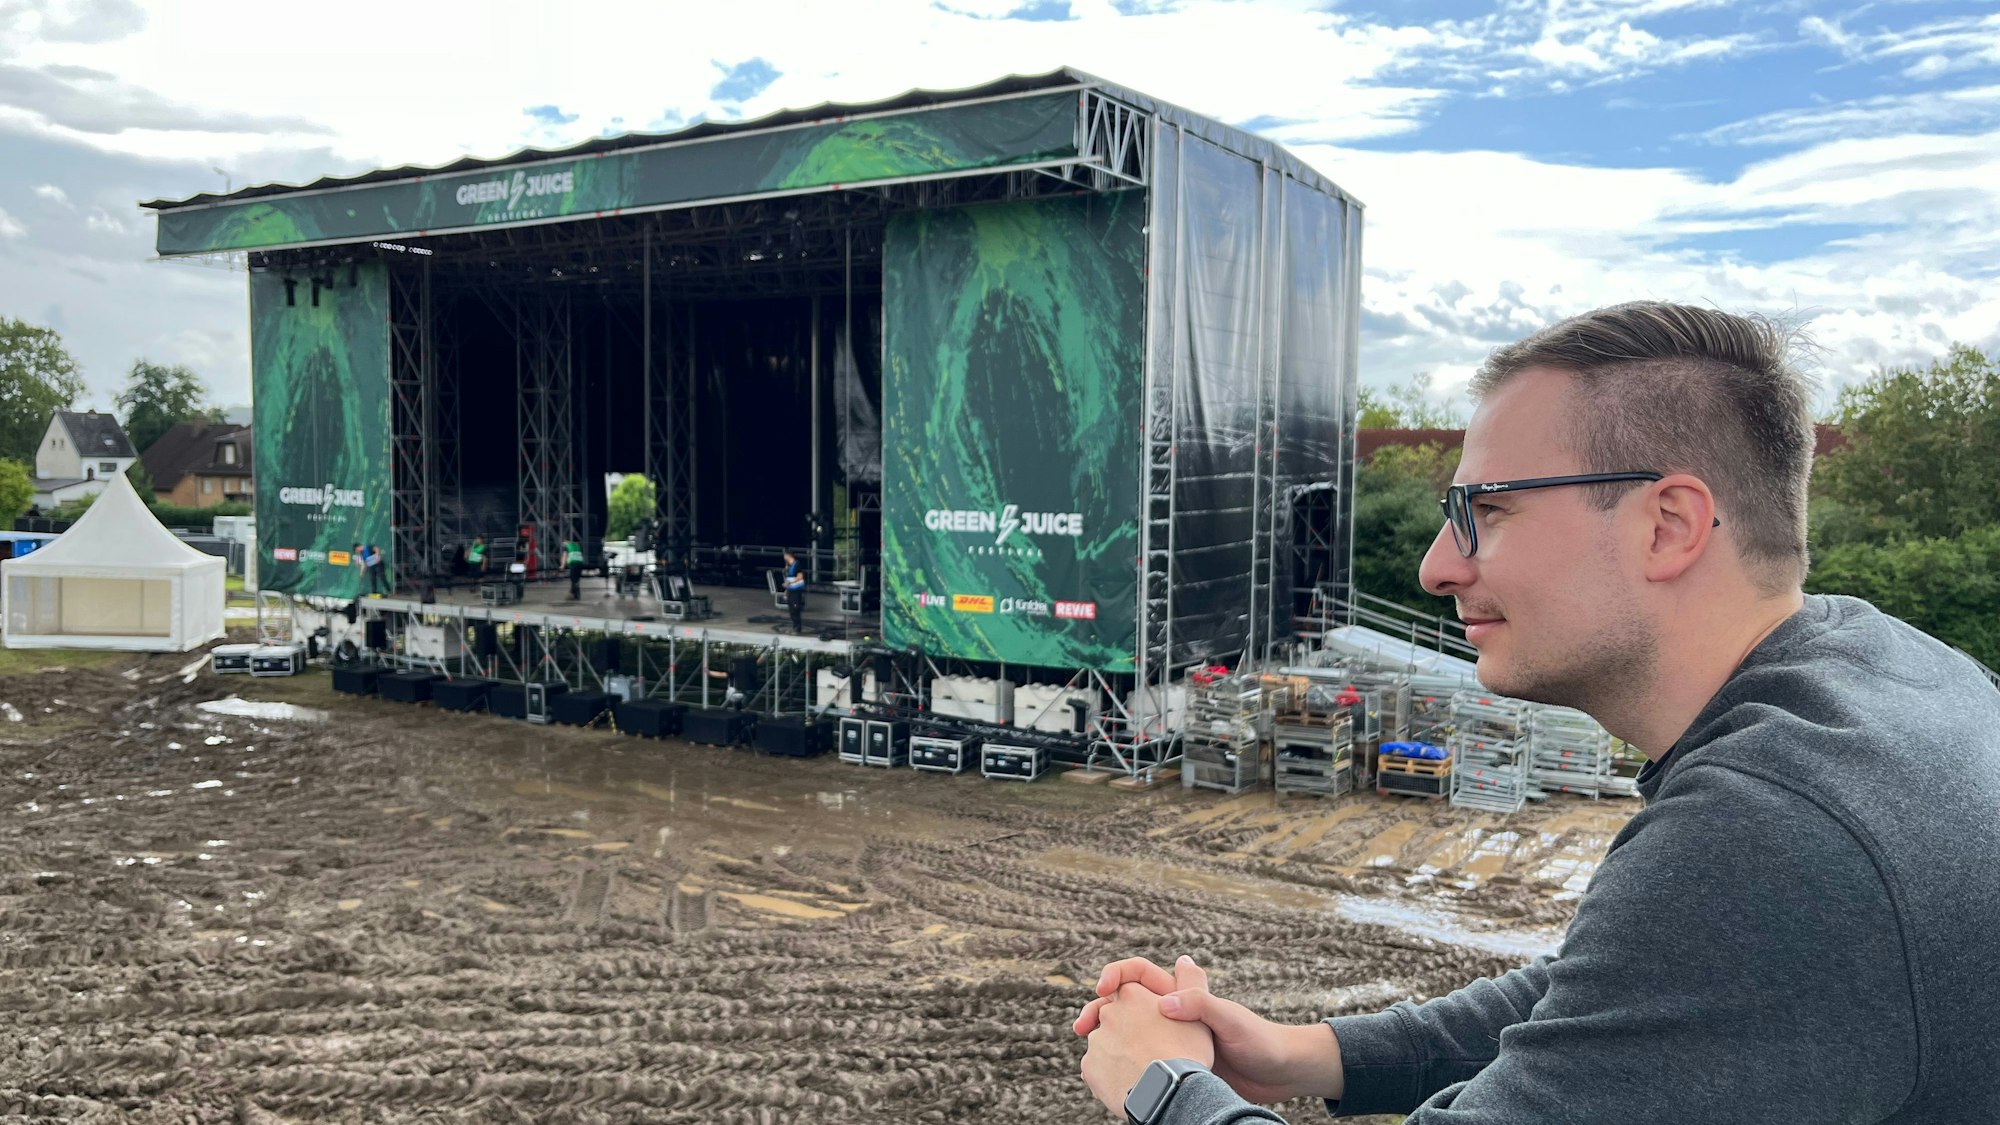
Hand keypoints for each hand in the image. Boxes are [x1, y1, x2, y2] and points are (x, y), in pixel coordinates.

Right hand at [1074, 956, 1340, 1104]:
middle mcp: (1172, 1014)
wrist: (1280, 1076)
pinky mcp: (1175, 1067)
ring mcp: (1171, 1041)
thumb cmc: (1260, 1041)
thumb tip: (1164, 1002)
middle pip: (1123, 1003)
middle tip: (1082, 1027)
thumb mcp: (1231, 1019)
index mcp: (1182, 994)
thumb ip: (1200, 1005)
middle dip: (1098, 1010)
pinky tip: (1110, 1078)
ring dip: (1104, 1039)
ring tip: (1088, 1054)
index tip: (1103, 990)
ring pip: (1127, 1034)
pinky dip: (1121, 1065)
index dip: (1116, 975)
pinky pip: (1140, 1062)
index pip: (1138, 973)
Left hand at [1080, 981, 1214, 1116]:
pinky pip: (1095, 1069)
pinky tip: (1126, 1085)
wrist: (1169, 1094)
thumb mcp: (1199, 1012)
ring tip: (1139, 1071)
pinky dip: (1107, 1075)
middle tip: (1143, 1048)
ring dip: (1116, 1053)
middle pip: (1112, 1017)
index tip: (1136, 1013)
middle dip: (1123, 1029)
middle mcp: (1109, 1014)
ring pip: (1104, 1045)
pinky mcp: (1089, 1068)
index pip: (1124, 988)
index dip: (1132, 1001)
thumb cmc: (1187, 1053)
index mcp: (1132, 996)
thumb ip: (1190, 983)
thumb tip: (1183, 960)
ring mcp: (1096, 1042)